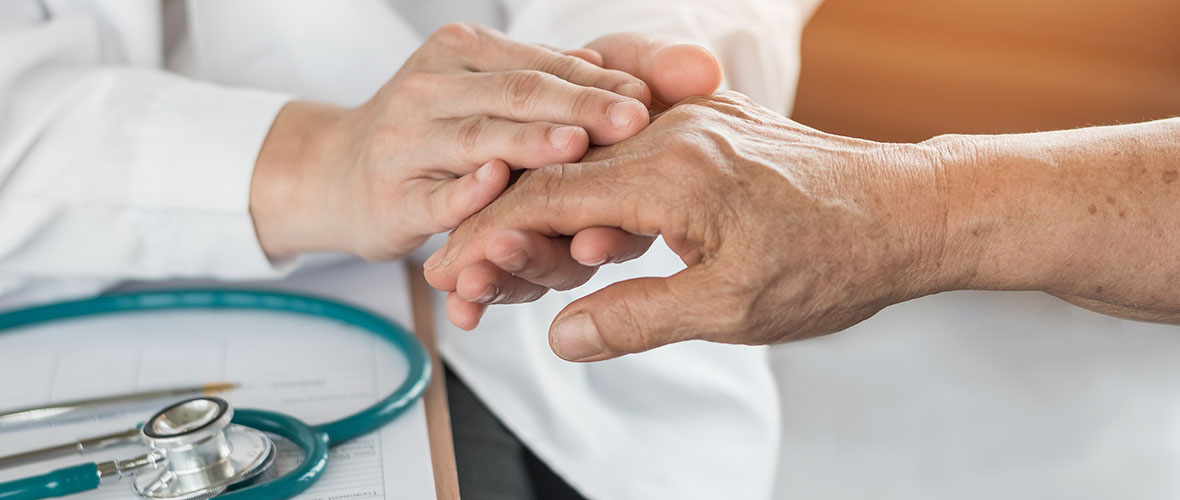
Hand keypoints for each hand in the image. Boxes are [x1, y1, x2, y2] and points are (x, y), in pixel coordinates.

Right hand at [249, 23, 653, 259]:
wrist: (336, 175)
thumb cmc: (429, 133)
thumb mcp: (481, 91)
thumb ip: (541, 78)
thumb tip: (605, 67)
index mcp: (459, 52)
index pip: (539, 65)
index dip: (595, 82)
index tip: (648, 96)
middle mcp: (430, 88)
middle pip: (515, 94)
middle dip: (579, 107)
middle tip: (634, 118)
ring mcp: (407, 142)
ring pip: (478, 139)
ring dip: (529, 143)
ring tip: (578, 144)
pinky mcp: (392, 198)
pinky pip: (435, 195)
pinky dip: (467, 191)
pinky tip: (497, 185)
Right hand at [426, 92, 952, 360]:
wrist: (909, 211)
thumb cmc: (833, 260)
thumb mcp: (731, 308)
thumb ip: (637, 318)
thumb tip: (562, 336)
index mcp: (670, 172)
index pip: (546, 199)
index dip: (489, 239)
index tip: (453, 273)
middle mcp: (671, 133)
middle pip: (555, 175)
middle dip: (503, 228)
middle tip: (470, 278)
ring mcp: (690, 125)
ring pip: (587, 166)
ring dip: (547, 216)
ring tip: (521, 268)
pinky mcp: (707, 132)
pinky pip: (626, 159)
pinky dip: (593, 199)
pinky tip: (584, 236)